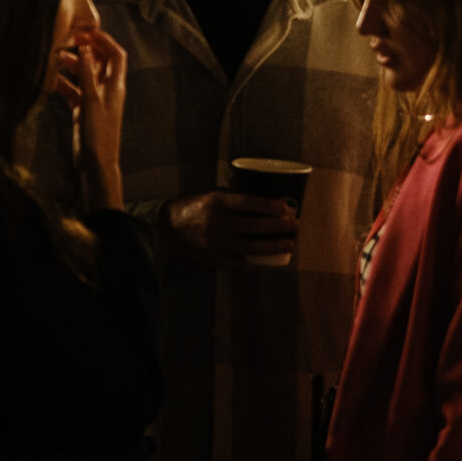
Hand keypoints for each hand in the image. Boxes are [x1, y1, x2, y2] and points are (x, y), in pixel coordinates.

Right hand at [59, 30, 126, 208]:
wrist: (95, 164)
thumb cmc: (98, 135)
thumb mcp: (91, 101)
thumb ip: (88, 74)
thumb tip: (86, 48)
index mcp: (114, 86)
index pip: (115, 55)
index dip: (104, 41)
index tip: (87, 32)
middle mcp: (106, 91)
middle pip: (99, 62)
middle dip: (87, 50)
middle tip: (69, 40)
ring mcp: (94, 101)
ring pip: (84, 76)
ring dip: (73, 65)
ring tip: (56, 57)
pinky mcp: (83, 111)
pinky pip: (73, 92)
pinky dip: (63, 84)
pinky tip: (50, 79)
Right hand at [164, 190, 298, 263]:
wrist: (166, 227)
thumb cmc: (193, 207)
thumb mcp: (211, 195)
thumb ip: (235, 200)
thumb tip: (267, 205)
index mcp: (217, 202)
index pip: (250, 203)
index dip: (271, 206)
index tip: (287, 209)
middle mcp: (217, 223)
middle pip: (255, 226)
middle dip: (279, 226)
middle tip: (295, 225)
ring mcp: (216, 243)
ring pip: (251, 247)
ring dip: (274, 246)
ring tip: (290, 244)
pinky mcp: (213, 259)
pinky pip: (239, 265)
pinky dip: (256, 265)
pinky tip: (269, 264)